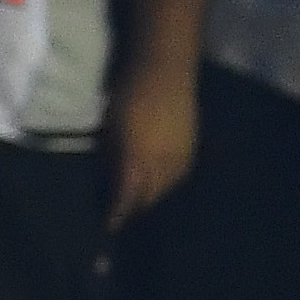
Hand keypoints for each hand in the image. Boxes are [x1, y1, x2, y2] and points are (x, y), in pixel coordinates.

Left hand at [105, 59, 198, 226]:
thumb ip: (112, 158)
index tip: (107, 227)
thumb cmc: (129, 97)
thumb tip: (109, 180)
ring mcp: (181, 158)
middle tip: (119, 217)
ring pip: (164, 190)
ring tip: (135, 203)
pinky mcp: (192, 150)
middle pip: (148, 199)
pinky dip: (164, 185)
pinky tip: (155, 183)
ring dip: (149, 198)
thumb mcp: (111, 130)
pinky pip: (177, 177)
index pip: (128, 199)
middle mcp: (164, 166)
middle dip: (133, 209)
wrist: (165, 71)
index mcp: (140, 162)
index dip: (117, 216)